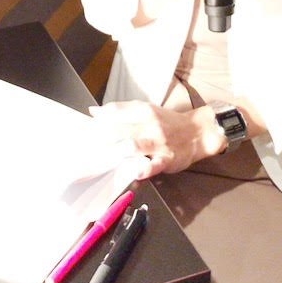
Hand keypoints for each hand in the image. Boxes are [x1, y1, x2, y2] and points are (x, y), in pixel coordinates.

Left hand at [88, 100, 223, 178]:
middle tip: (86, 149)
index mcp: (141, 111)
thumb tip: (93, 111)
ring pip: (134, 145)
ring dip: (117, 151)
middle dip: (100, 139)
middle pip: (119, 129)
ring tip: (104, 159)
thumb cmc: (167, 122)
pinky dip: (144, 169)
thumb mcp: (145, 110)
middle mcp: (148, 124)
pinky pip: (154, 164)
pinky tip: (135, 172)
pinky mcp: (167, 159)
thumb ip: (120, 110)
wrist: (199, 131)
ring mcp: (158, 142)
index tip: (82, 131)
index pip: (114, 112)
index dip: (96, 121)